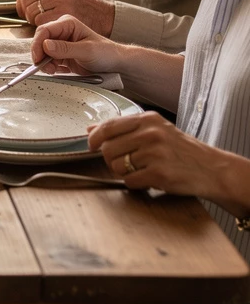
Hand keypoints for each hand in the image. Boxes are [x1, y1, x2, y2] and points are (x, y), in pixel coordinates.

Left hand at [13, 0, 115, 35]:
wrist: (103, 16)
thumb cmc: (79, 4)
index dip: (20, 0)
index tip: (24, 9)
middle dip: (25, 12)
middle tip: (33, 18)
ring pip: (31, 11)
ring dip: (33, 20)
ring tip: (44, 21)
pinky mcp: (64, 12)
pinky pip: (40, 21)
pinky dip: (41, 26)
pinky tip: (50, 26)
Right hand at [30, 14, 124, 74]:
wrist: (116, 64)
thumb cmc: (106, 53)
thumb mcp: (86, 51)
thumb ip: (65, 48)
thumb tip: (45, 45)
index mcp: (67, 24)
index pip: (45, 30)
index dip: (37, 44)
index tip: (37, 58)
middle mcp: (61, 32)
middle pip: (40, 41)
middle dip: (40, 55)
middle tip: (43, 67)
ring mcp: (60, 44)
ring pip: (42, 52)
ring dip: (44, 63)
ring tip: (53, 70)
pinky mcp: (61, 55)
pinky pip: (48, 60)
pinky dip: (49, 67)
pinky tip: (58, 71)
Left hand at [88, 111, 221, 195]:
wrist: (212, 169)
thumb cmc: (180, 150)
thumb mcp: (155, 130)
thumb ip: (123, 128)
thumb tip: (90, 128)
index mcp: (147, 119)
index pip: (109, 126)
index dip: (95, 138)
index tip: (91, 145)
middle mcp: (151, 133)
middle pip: (109, 149)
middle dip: (111, 160)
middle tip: (123, 163)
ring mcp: (155, 153)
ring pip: (117, 166)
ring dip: (123, 173)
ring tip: (139, 170)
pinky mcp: (159, 173)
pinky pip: (130, 181)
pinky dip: (135, 183)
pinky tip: (147, 179)